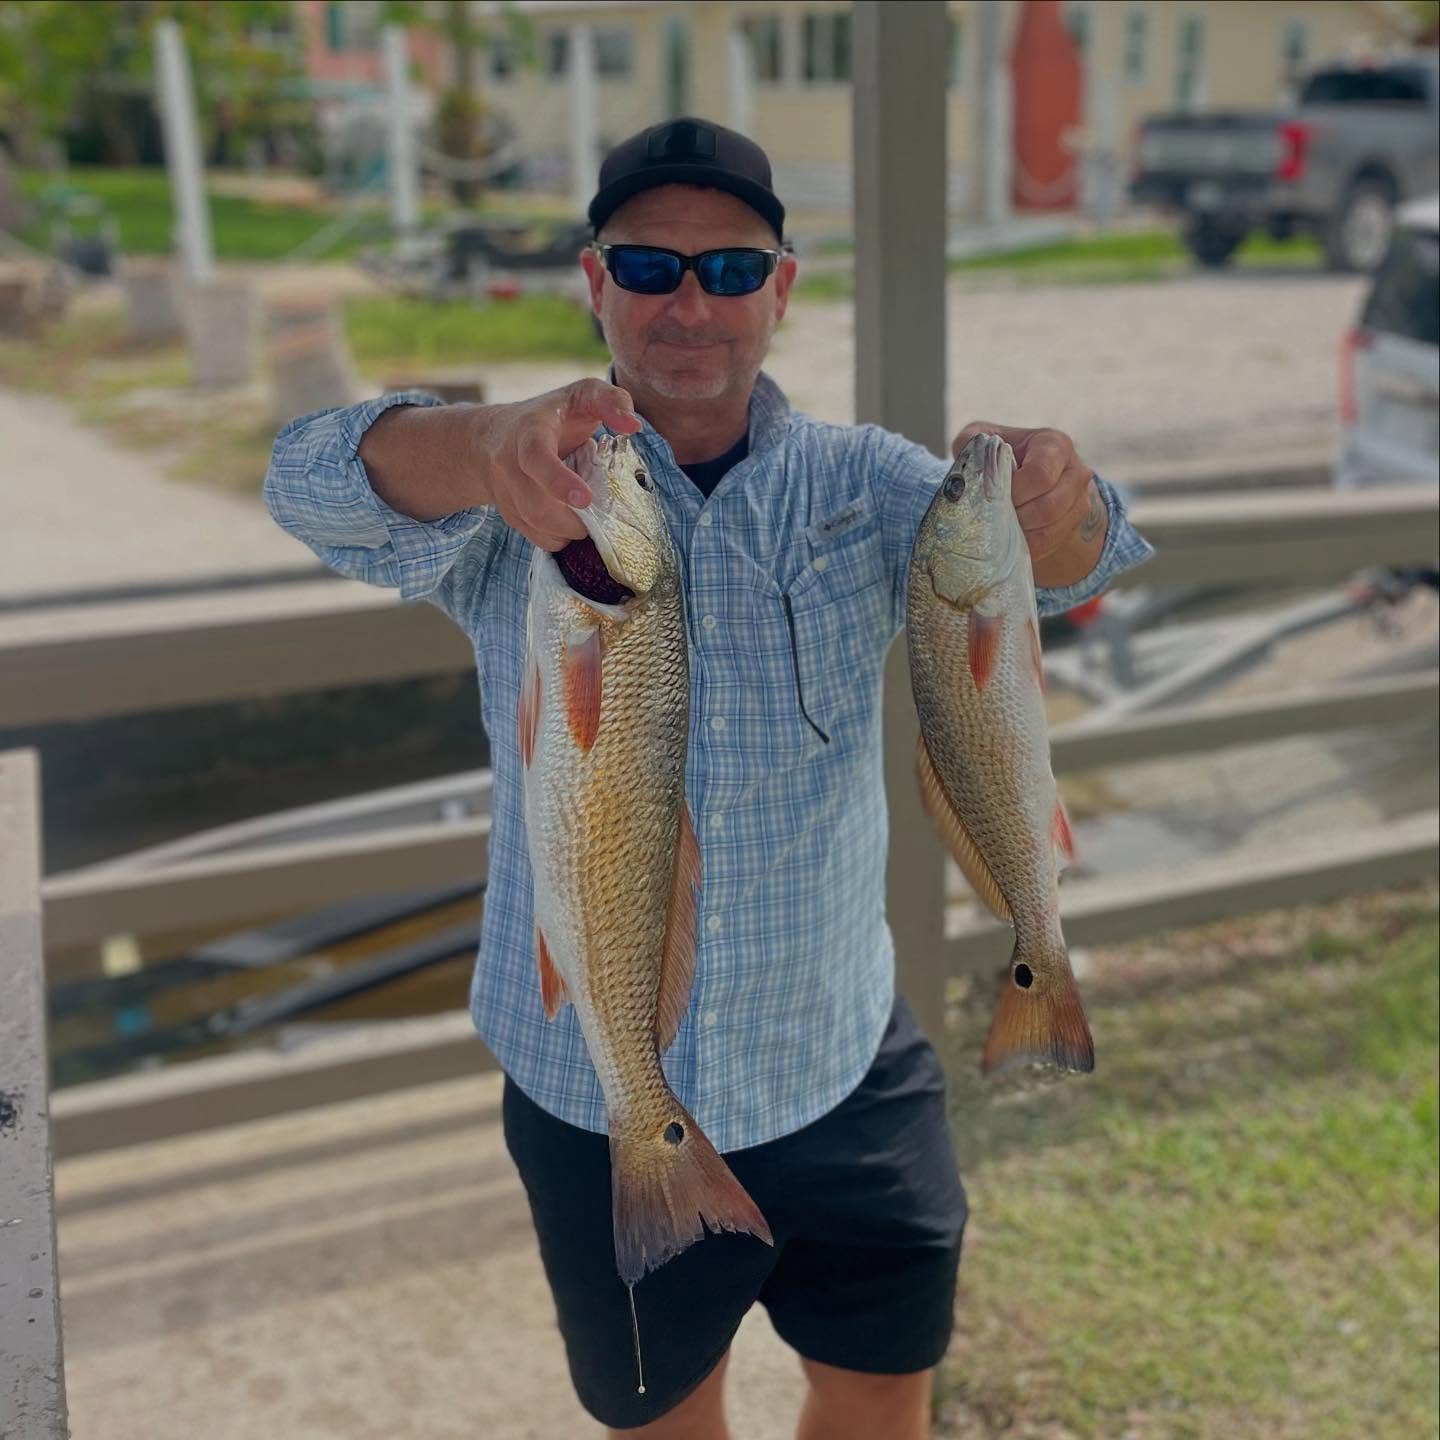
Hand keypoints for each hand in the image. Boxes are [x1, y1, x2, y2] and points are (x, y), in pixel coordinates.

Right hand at [480, 378, 642, 550]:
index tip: (584, 499)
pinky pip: (533, 537)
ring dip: (567, 532)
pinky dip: (558, 539)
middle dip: (573, 521)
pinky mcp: (508, 512)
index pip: (535, 457)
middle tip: (598, 515)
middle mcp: (509, 462)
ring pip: (534, 525)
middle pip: (535, 505)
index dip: (558, 481)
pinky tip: (571, 525)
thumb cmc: (550, 414)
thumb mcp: (581, 395)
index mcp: (529, 432)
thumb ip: (611, 401)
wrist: (495, 436)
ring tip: (586, 519)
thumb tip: (634, 425)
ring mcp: (505, 491)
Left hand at [951, 421, 1100, 561]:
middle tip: (993, 518)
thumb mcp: (984, 440)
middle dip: (1016, 517)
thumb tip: (969, 470)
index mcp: (1054, 444)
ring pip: (1052, 529)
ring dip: (1021, 534)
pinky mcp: (1075, 522)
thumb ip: (972, 444)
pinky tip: (1010, 540)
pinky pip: (1052, 542)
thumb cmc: (1000, 455)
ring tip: (1000, 529)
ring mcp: (1080, 498)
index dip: (1015, 492)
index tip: (992, 497)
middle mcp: (1075, 470)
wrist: (1025, 474)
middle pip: (1048, 507)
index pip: (1040, 475)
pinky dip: (1028, 545)